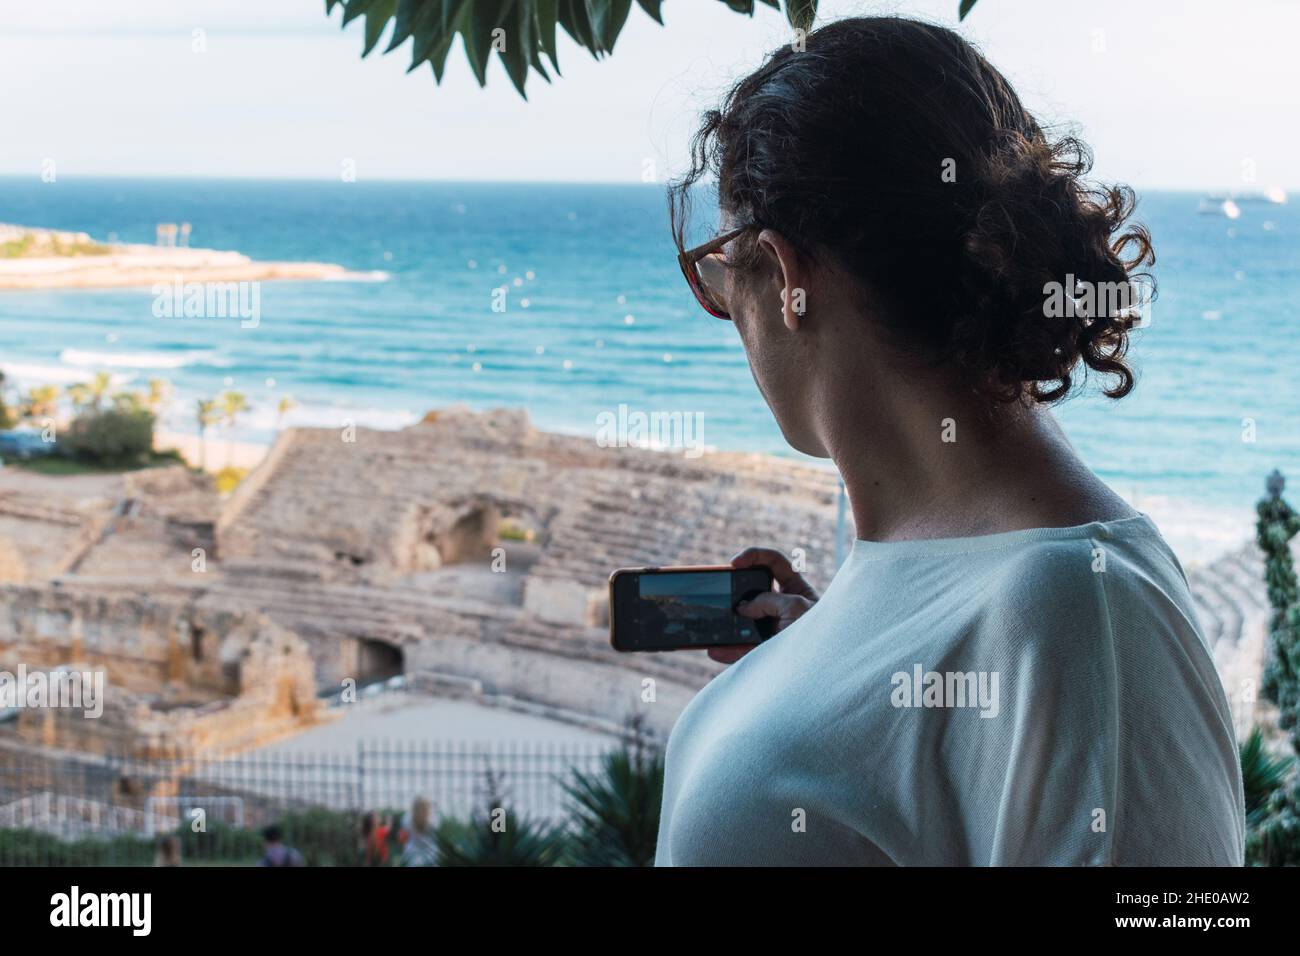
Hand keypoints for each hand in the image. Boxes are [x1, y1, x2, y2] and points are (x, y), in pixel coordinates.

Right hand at [707, 547, 818, 664]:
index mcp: (796, 588)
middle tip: (722, 591)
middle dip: (735, 588)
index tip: (734, 563)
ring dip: (728, 621)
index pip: (773, 562)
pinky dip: (727, 650)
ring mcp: (772, 628)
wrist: (828, 668)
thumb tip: (742, 608)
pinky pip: (742, 648)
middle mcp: (782, 605)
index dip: (753, 556)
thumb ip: (769, 601)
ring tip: (714, 622)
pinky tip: (715, 650)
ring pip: (743, 620)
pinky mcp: (766, 650)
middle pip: (752, 589)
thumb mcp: (798, 608)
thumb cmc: (823, 633)